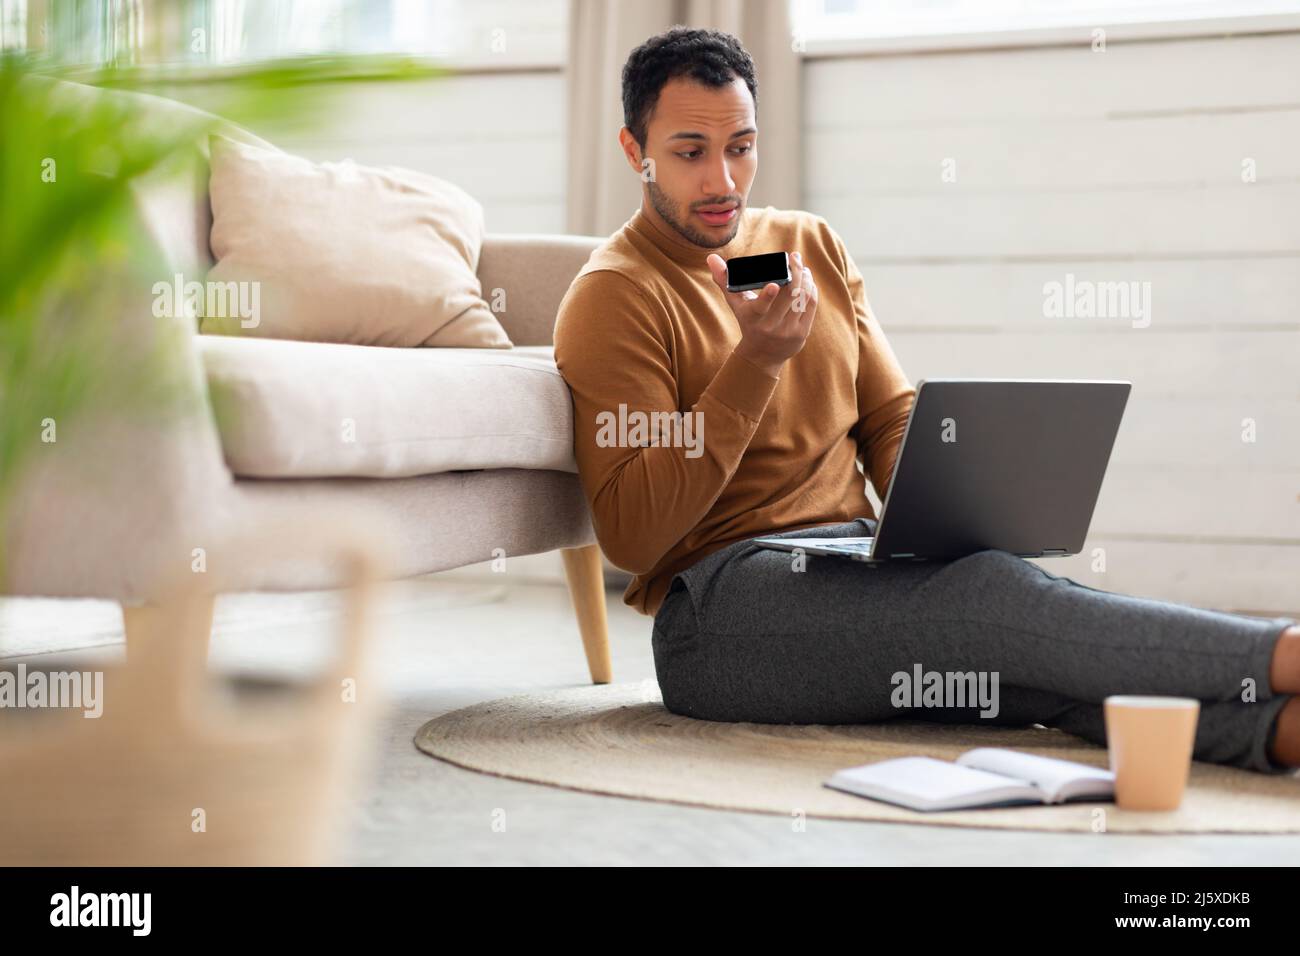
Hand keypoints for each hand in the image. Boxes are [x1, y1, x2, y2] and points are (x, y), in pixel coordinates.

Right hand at [707, 250, 817, 377]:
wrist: (761, 355)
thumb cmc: (747, 322)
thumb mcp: (734, 303)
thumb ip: (723, 280)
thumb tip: (711, 258)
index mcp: (753, 317)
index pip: (761, 307)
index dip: (768, 297)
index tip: (774, 285)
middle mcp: (770, 326)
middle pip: (789, 295)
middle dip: (795, 273)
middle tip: (795, 258)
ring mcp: (788, 330)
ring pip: (802, 298)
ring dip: (805, 279)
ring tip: (802, 268)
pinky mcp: (802, 333)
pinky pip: (810, 306)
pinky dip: (811, 290)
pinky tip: (808, 280)